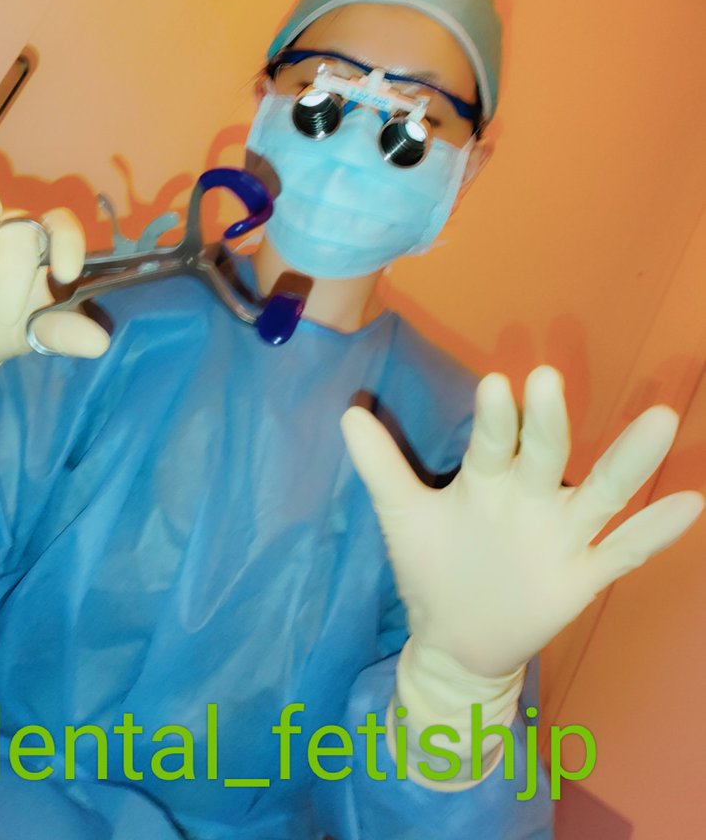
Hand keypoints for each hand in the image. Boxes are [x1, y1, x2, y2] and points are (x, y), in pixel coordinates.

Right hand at [0, 182, 109, 369]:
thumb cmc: (0, 331)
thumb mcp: (34, 334)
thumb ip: (64, 331)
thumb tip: (100, 344)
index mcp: (40, 247)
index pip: (61, 225)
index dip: (68, 241)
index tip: (67, 273)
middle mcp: (8, 227)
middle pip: (21, 226)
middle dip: (16, 271)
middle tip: (7, 315)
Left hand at [342, 366, 703, 678]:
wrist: (456, 638)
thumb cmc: (432, 564)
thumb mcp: (403, 514)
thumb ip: (380, 464)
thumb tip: (347, 409)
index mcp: (488, 479)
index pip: (493, 442)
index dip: (496, 417)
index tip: (497, 382)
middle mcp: (531, 497)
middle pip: (546, 455)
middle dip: (548, 423)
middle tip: (547, 380)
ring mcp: (561, 535)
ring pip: (601, 494)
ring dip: (628, 461)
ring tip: (659, 420)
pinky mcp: (582, 575)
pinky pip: (624, 552)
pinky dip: (656, 532)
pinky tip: (690, 502)